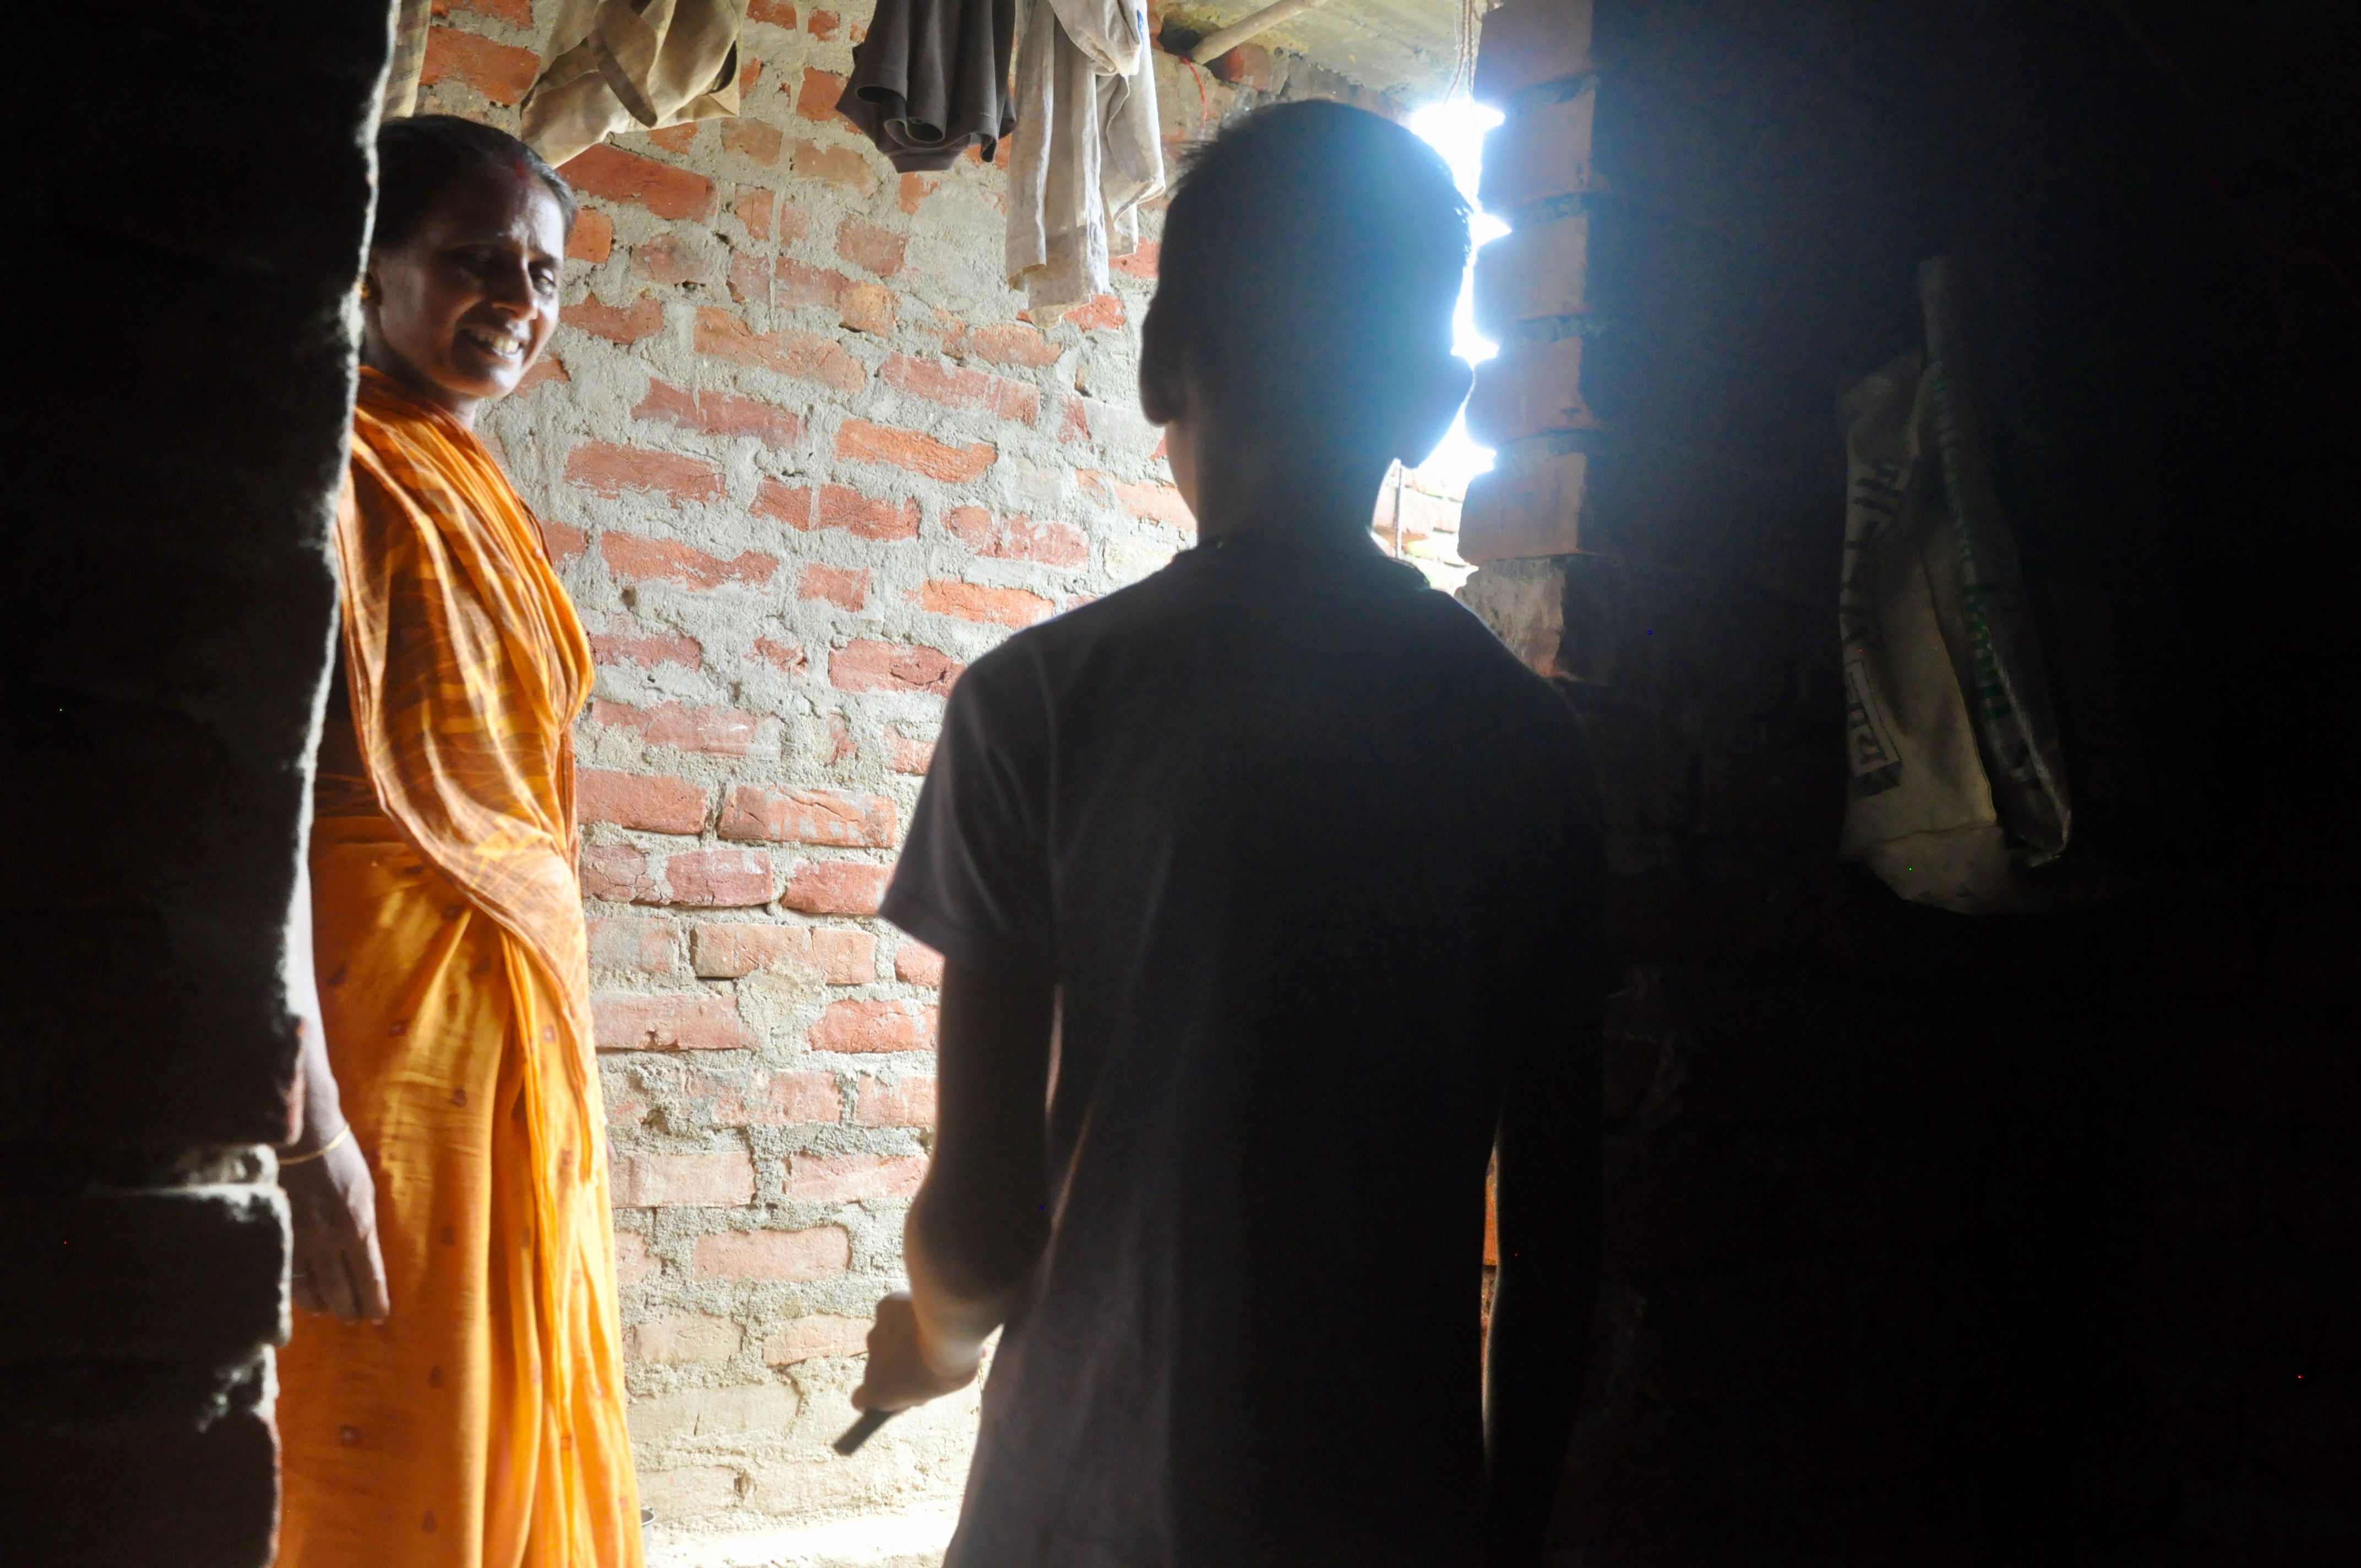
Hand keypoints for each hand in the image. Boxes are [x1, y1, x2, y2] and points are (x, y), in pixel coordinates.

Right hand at [282, 1130, 389, 1322]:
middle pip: (339, 1291)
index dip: (374, 1302)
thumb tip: (366, 1257)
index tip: (378, 1317)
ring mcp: (299, 1239)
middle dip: (349, 1309)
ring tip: (328, 1310)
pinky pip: (285, 1274)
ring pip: (309, 1289)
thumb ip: (365, 1226)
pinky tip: (302, 1295)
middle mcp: (329, 1239)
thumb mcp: (366, 1191)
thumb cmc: (341, 1159)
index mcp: (358, 1226)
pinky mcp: (276, 1234)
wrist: (302, 1136)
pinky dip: (295, 1289)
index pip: (369, 1277)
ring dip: (321, 1304)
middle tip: (353, 1318)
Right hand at [850, 1291, 976, 1412]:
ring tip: (929, 1331)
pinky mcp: (885, 1307)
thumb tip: (919, 1379)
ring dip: (902, 1336)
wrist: (949, 1331)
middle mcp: (871, 1364)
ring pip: (887, 1336)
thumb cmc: (948, 1368)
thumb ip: (919, 1386)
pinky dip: (905, 1312)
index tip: (895, 1390)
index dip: (876, 1395)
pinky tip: (925, 1311)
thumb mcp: (937, 1389)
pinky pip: (893, 1311)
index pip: (860, 1399)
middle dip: (898, 1361)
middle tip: (925, 1355)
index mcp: (879, 1391)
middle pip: (880, 1365)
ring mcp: (876, 1333)